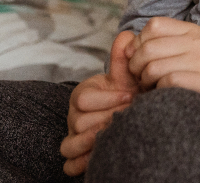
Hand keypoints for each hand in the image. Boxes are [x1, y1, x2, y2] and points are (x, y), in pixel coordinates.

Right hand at [61, 30, 139, 175]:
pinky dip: (81, 163)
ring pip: (71, 144)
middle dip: (107, 119)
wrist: (130, 111)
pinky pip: (69, 165)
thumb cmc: (127, 93)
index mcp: (82, 95)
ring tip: (118, 133)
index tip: (130, 96)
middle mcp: (74, 117)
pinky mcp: (76, 157)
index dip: (108, 98)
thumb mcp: (127, 76)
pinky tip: (101, 156)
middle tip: (129, 116)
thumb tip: (127, 35)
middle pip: (80, 122)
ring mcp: (73, 137)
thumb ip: (124, 59)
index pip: (83, 99)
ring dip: (96, 141)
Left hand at [127, 17, 199, 120]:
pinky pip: (167, 82)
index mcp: (194, 30)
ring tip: (152, 88)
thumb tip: (131, 47)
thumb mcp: (198, 46)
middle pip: (147, 48)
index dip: (139, 42)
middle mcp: (197, 42)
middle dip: (136, 66)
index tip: (141, 59)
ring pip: (153, 66)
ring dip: (146, 82)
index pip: (153, 26)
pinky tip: (164, 95)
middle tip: (142, 79)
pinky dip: (159, 91)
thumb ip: (170, 42)